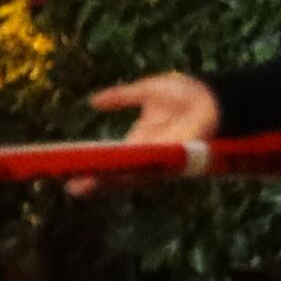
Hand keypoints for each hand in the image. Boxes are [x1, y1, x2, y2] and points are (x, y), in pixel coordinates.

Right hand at [74, 73, 214, 196]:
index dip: (92, 166)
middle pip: (116, 174)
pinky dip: (127, 176)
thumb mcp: (145, 92)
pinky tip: (110, 178)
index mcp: (139, 140)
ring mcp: (158, 161)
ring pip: (128, 177)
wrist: (211, 96)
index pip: (112, 159)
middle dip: (94, 182)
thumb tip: (92, 101)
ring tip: (82, 188)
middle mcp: (146, 155)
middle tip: (70, 188)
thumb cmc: (184, 94)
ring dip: (106, 183)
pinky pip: (146, 172)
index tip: (69, 171)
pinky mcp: (169, 162)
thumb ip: (120, 97)